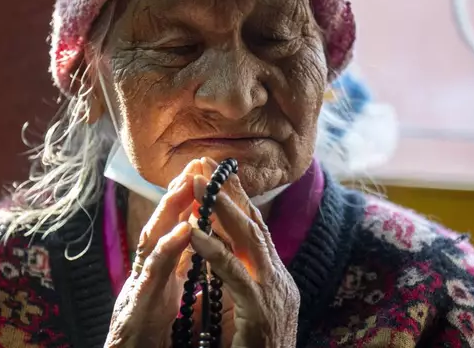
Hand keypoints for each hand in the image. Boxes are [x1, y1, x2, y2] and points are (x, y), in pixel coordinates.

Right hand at [105, 160, 203, 347]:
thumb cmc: (155, 337)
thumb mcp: (178, 300)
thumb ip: (190, 273)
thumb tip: (212, 251)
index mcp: (160, 272)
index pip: (175, 229)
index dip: (188, 203)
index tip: (207, 176)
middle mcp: (147, 273)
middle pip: (162, 225)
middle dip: (178, 193)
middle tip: (197, 164)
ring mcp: (139, 286)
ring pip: (152, 239)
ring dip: (168, 209)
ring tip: (188, 183)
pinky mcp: (136, 305)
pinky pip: (153, 273)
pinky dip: (167, 249)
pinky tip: (184, 229)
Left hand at [190, 159, 300, 347]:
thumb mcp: (252, 308)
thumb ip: (242, 280)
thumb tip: (225, 251)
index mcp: (275, 277)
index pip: (256, 229)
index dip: (238, 198)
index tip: (219, 171)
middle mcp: (279, 278)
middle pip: (254, 224)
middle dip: (230, 191)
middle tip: (206, 162)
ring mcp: (275, 292)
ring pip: (248, 239)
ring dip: (221, 207)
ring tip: (198, 182)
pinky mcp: (262, 310)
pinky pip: (234, 274)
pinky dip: (214, 250)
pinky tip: (194, 231)